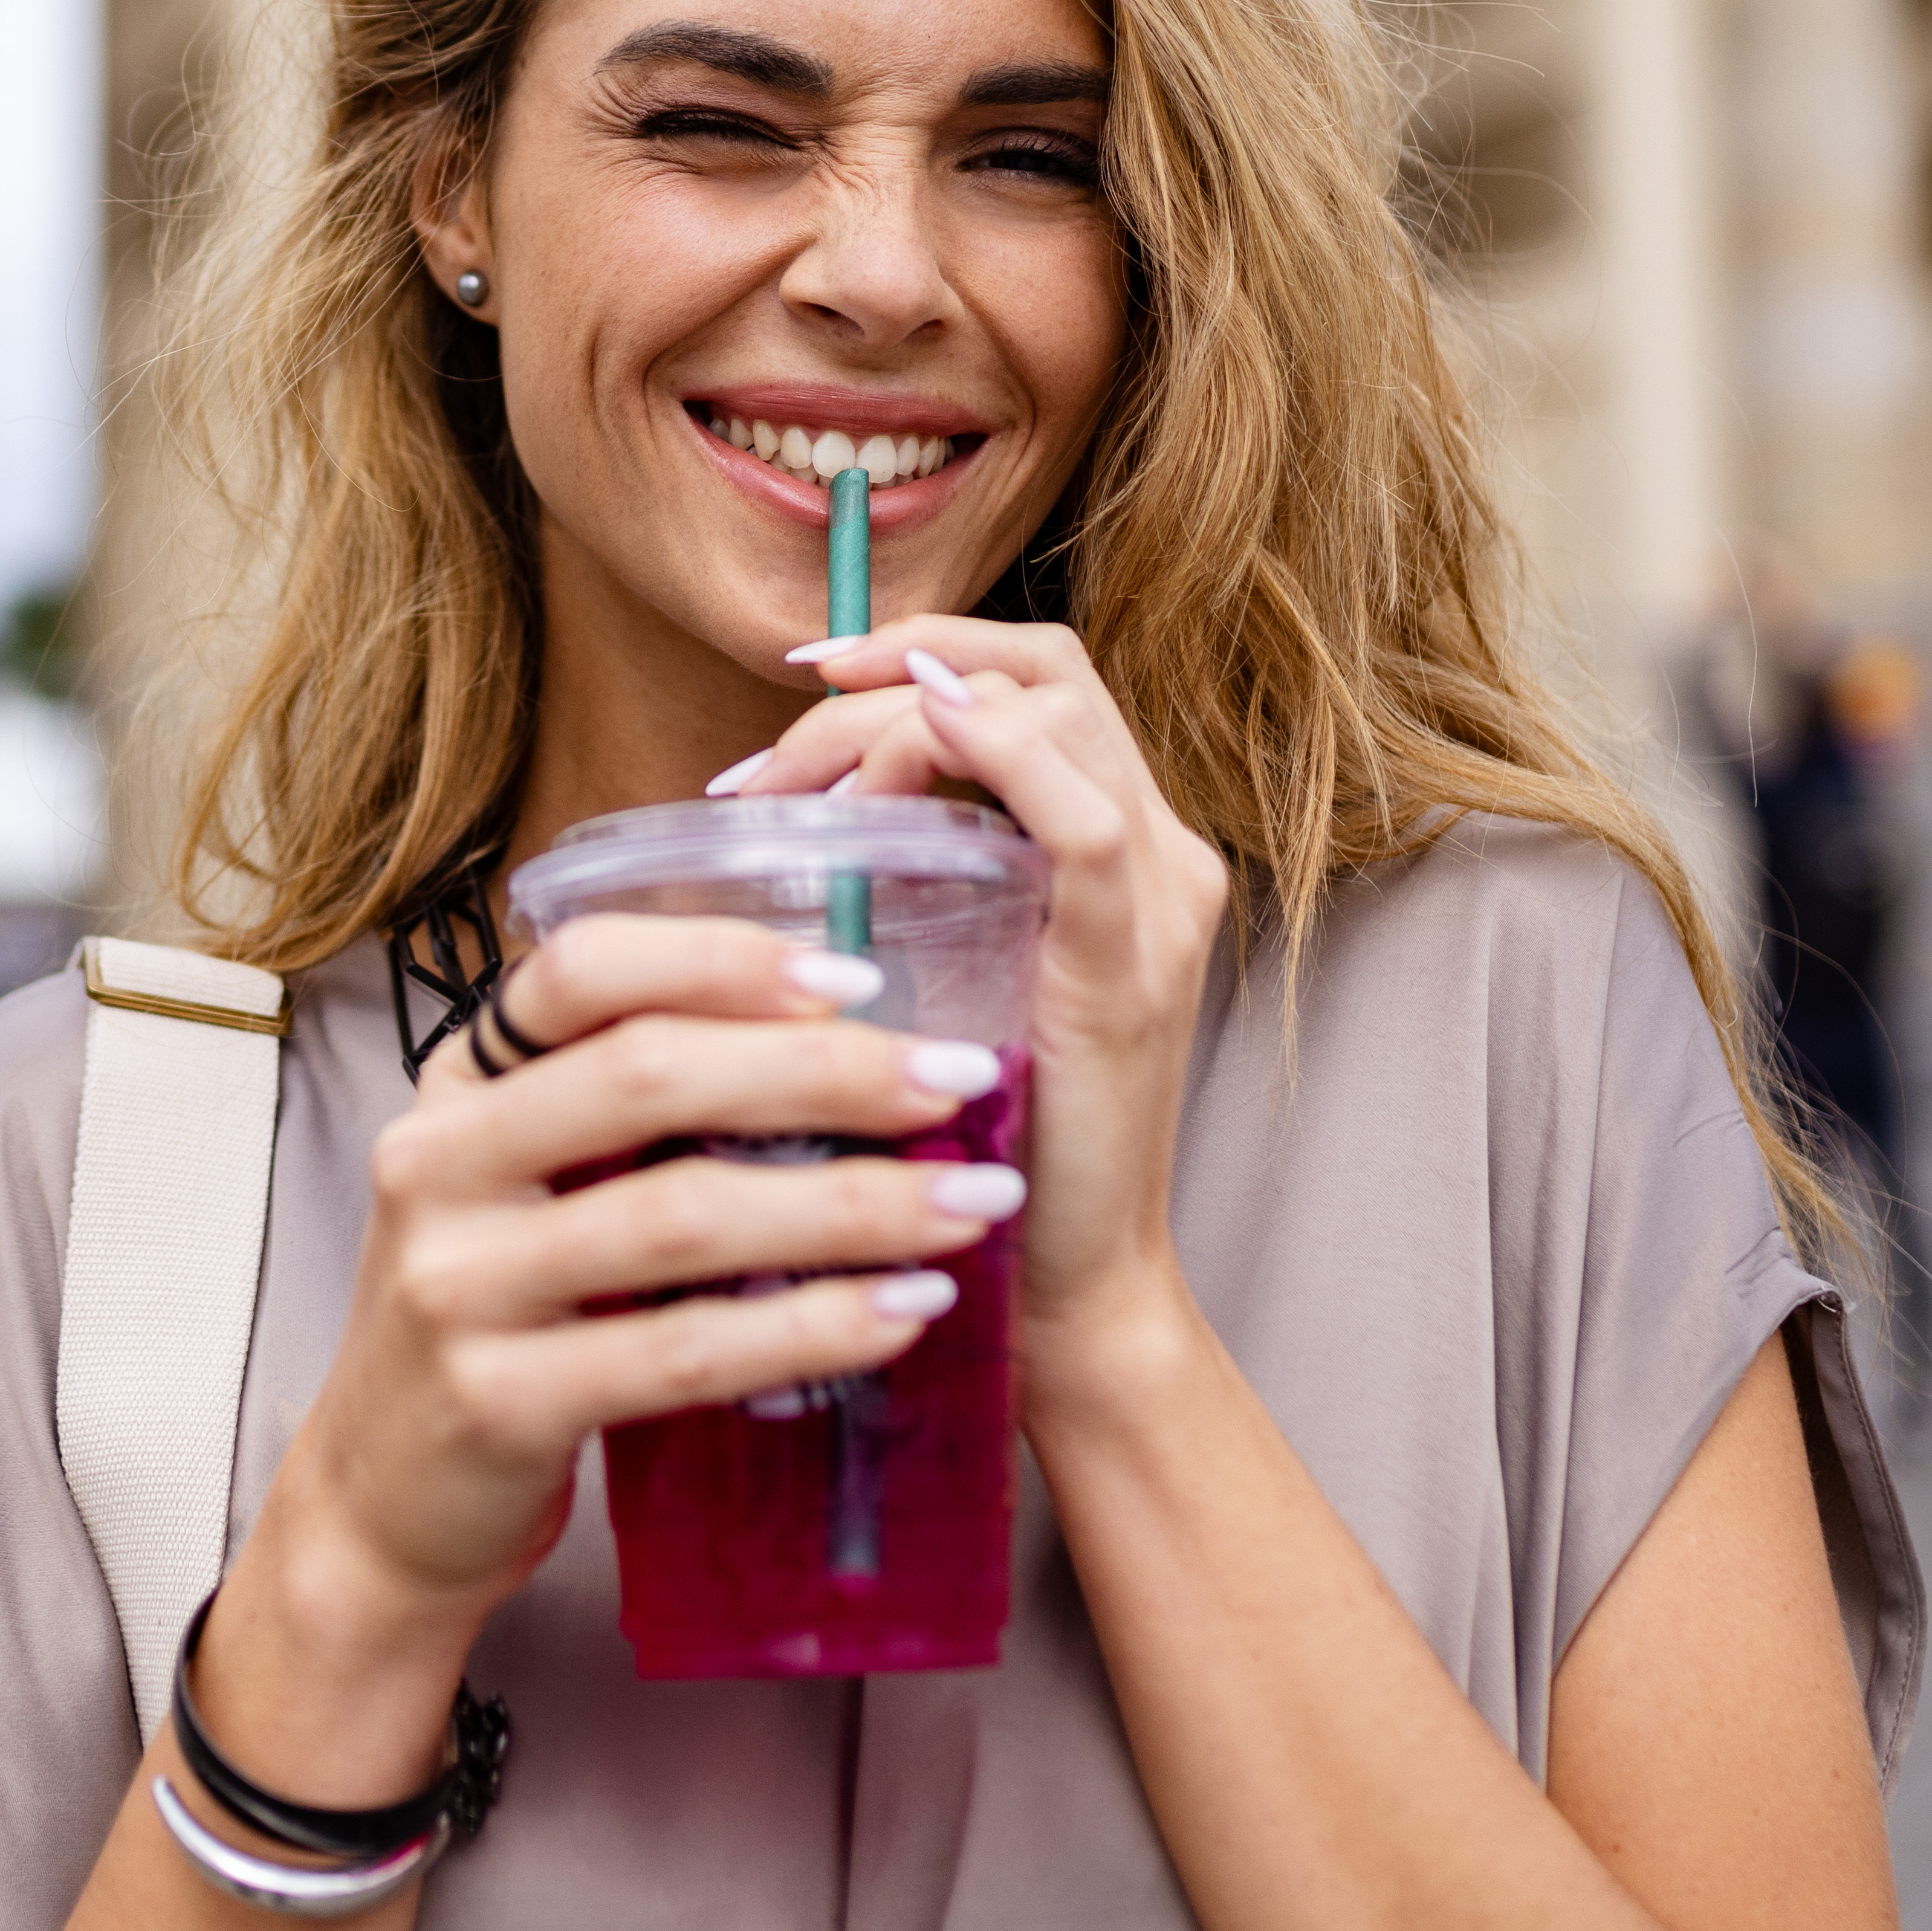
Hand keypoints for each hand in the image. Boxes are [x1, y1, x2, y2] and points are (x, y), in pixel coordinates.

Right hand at [261, 910, 1021, 1652]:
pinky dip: (810, 1328)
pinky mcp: (496, 1402)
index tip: (860, 981)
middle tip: (960, 1083)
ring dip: (849, 1204)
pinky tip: (902, 1313)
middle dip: (826, 1072)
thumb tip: (845, 1036)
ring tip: (970, 1205)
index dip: (723, 958)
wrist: (386, 1505)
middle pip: (648, 1076)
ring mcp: (456, 1284)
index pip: (581, 970)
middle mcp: (437, 1162)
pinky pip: (683, 1351)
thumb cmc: (501, 1317)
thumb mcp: (529, 1183)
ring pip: (682, 1215)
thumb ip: (630, 1109)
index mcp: (459, 1082)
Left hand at [736, 619, 1231, 1404]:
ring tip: (794, 788)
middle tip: (769, 758)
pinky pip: (1082, 822)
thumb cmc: (986, 1135)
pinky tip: (917, 736)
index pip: (1035, 680)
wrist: (1063, 1281)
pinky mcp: (1132, 968)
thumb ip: (911, 882)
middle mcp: (1162, 851)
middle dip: (891, 674)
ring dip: (904, 718)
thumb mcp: (950, 974)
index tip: (799, 679)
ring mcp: (1161, 903)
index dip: (921, 649)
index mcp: (1120, 843)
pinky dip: (1001, 758)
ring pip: (1055, 716)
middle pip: (1041, 673)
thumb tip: (787, 810)